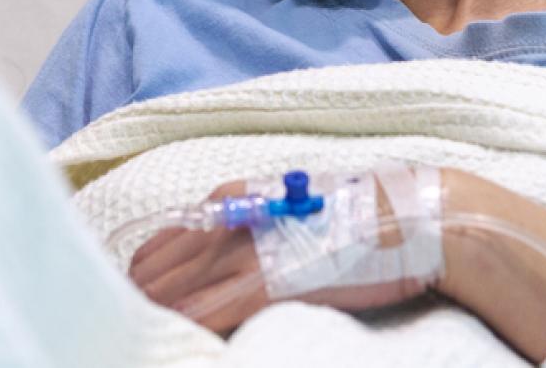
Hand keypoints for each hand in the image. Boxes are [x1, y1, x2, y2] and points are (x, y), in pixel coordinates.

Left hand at [128, 178, 435, 335]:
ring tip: (153, 339)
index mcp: (228, 200)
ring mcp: (241, 256)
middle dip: (139, 303)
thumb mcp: (288, 206)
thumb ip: (250, 225)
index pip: (157, 246)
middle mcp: (224, 223)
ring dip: (156, 318)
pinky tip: (186, 343)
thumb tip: (226, 252)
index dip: (145, 279)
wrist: (406, 218)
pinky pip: (204, 316)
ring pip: (166, 295)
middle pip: (150, 272)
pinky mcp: (264, 287)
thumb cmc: (356, 215)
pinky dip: (188, 331)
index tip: (142, 303)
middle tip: (139, 328)